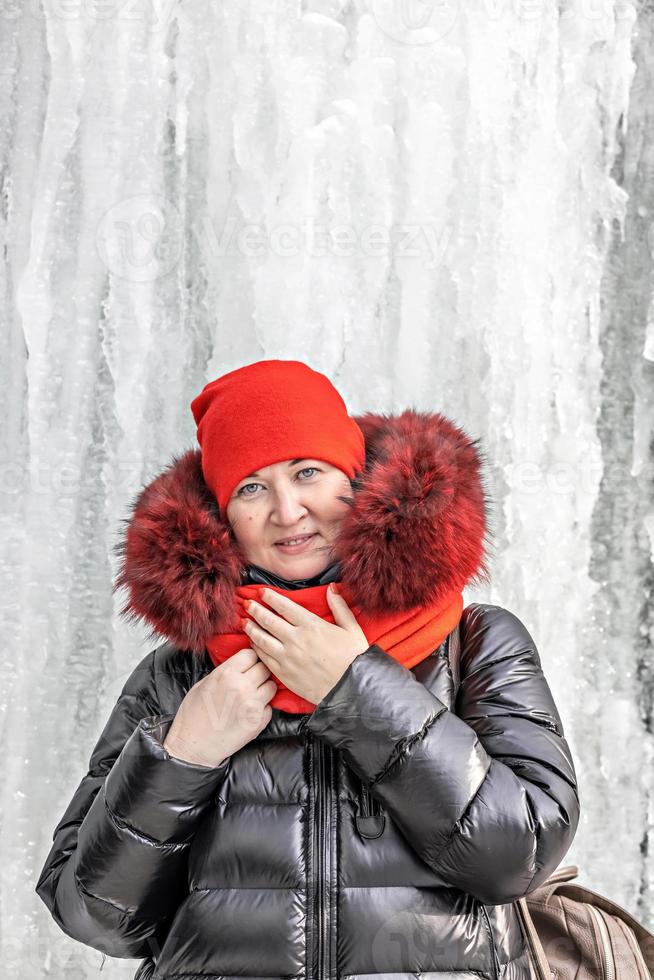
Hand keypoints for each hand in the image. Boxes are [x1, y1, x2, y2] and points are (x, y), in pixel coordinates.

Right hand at [163, 648, 276, 766]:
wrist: (194, 745)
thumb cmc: (194, 715)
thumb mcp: (204, 684)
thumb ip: (225, 672)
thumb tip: (240, 664)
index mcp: (226, 674)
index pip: (251, 654)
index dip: (249, 659)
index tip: (247, 664)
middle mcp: (242, 687)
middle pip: (264, 668)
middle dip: (259, 672)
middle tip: (251, 679)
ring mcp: (253, 704)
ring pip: (271, 686)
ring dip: (264, 688)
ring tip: (252, 695)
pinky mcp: (259, 721)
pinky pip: (270, 706)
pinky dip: (263, 707)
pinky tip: (250, 711)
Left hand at [243, 584, 370, 704]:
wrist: (351, 689)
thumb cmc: (354, 659)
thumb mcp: (352, 628)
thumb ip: (339, 607)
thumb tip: (332, 588)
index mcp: (311, 626)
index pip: (285, 606)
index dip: (271, 597)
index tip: (262, 592)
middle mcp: (296, 639)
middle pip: (269, 620)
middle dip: (256, 610)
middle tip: (247, 604)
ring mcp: (287, 657)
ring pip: (262, 639)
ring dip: (251, 628)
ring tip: (244, 622)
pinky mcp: (284, 673)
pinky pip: (265, 658)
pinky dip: (256, 648)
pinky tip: (253, 643)